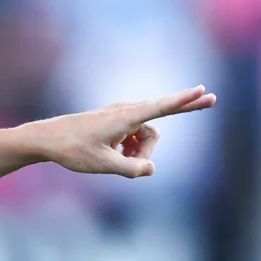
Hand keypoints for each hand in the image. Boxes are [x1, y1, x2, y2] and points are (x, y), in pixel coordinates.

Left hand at [32, 86, 216, 177]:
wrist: (46, 139)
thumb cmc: (73, 150)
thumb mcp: (103, 165)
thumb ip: (131, 170)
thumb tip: (151, 169)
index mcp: (125, 117)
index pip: (162, 107)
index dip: (185, 100)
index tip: (204, 90)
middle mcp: (125, 112)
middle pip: (154, 131)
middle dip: (153, 147)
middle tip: (214, 99)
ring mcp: (120, 116)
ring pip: (144, 138)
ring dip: (137, 154)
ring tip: (114, 161)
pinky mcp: (116, 122)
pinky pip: (134, 137)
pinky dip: (129, 149)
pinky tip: (113, 156)